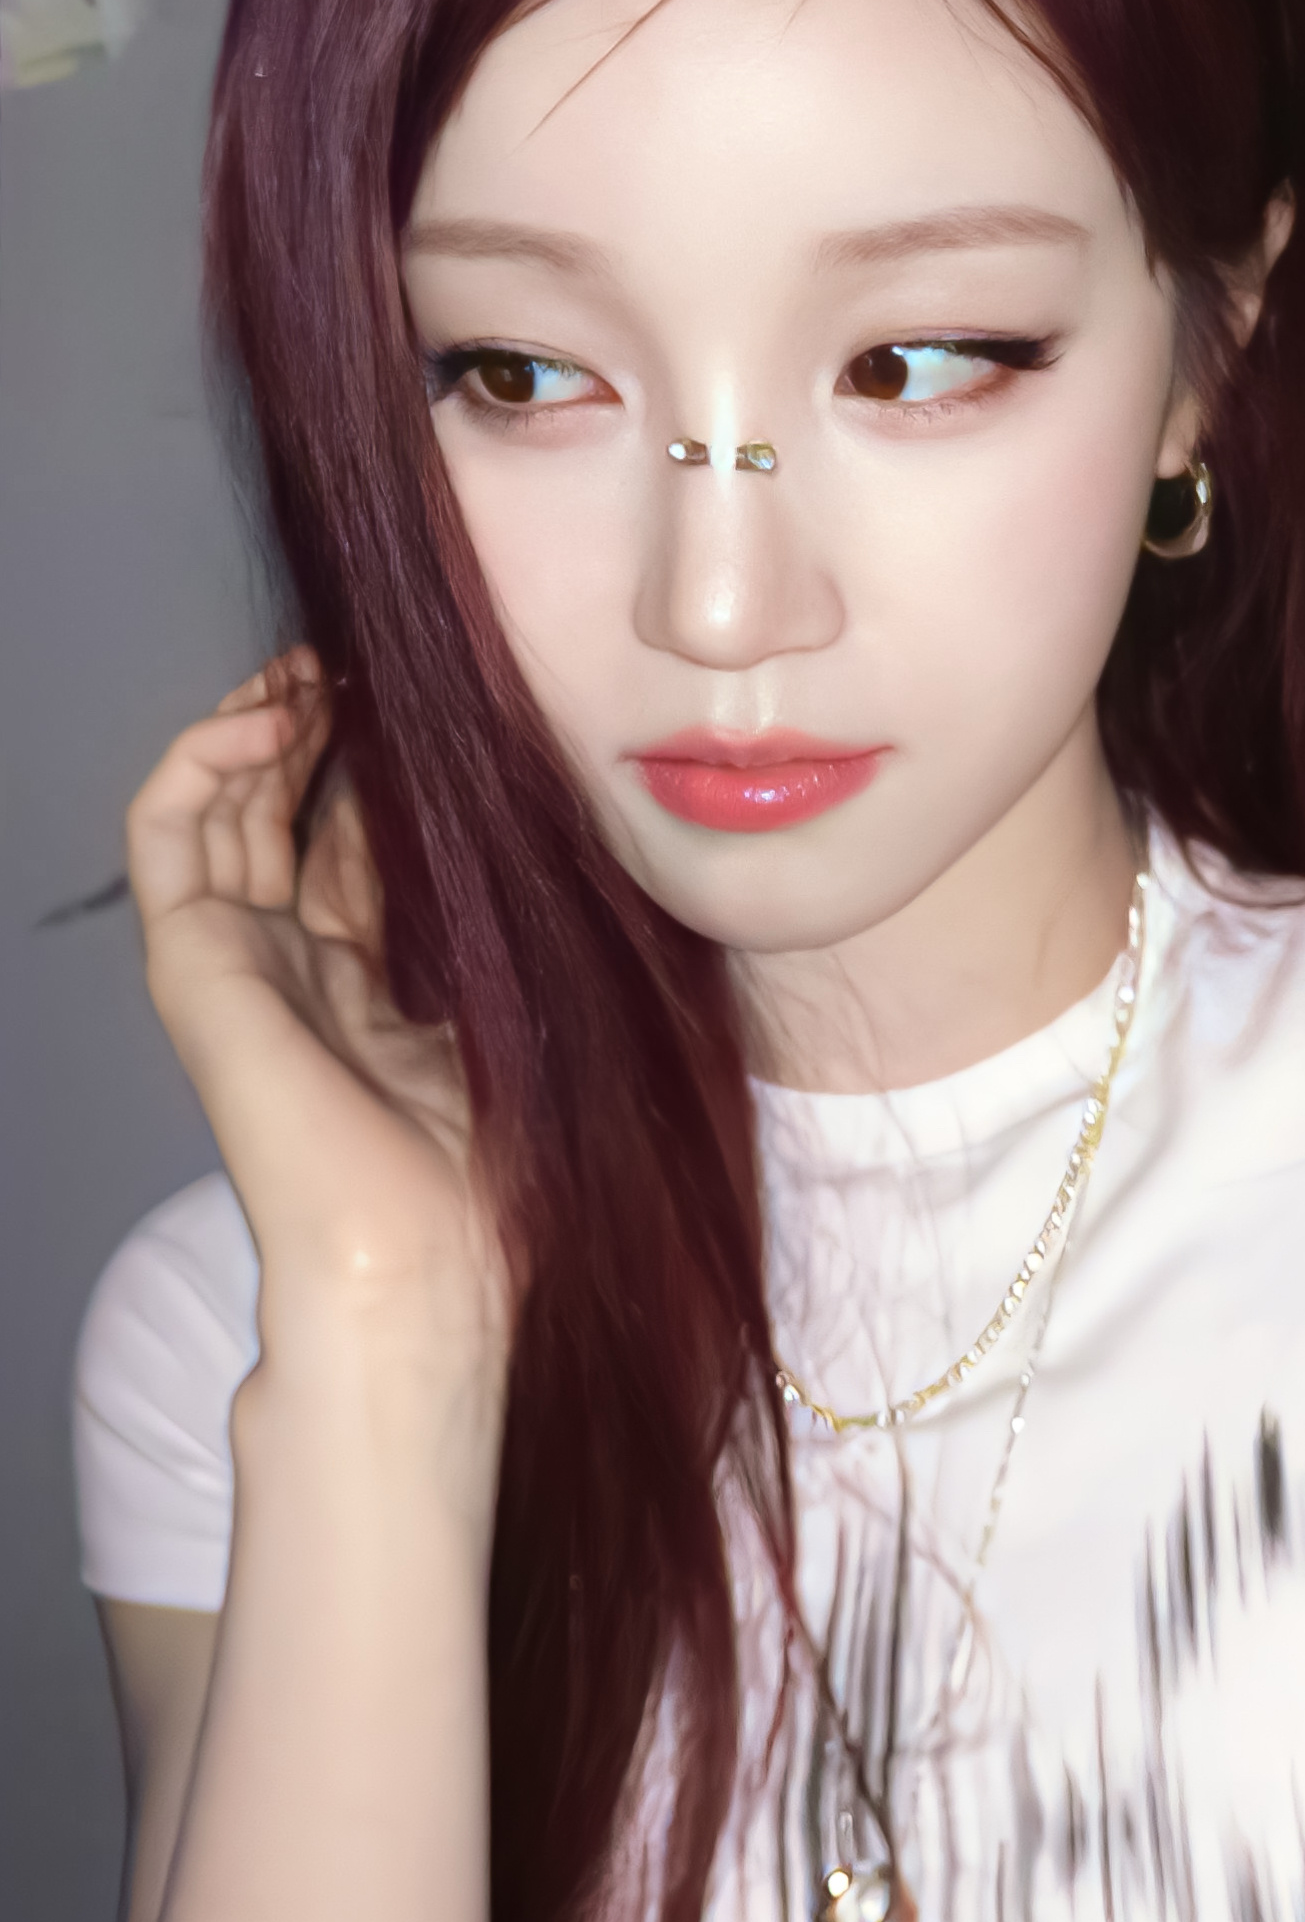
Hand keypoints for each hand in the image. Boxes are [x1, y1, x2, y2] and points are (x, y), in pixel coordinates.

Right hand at [127, 650, 508, 1353]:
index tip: (423, 701)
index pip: (351, 845)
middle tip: (357, 663)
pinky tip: (263, 716)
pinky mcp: (191, 965)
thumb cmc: (489, 1170)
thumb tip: (523, 809)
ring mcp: (234, 966)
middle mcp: (291, 970)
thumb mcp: (509, 1007)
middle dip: (312, 729)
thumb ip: (489, 915)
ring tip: (309, 670)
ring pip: (217, 811)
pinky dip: (199, 761)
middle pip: (279, 815)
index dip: (375, 767)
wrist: (421, 1257)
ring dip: (255, 727)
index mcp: (364, 987)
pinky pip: (165, 835)